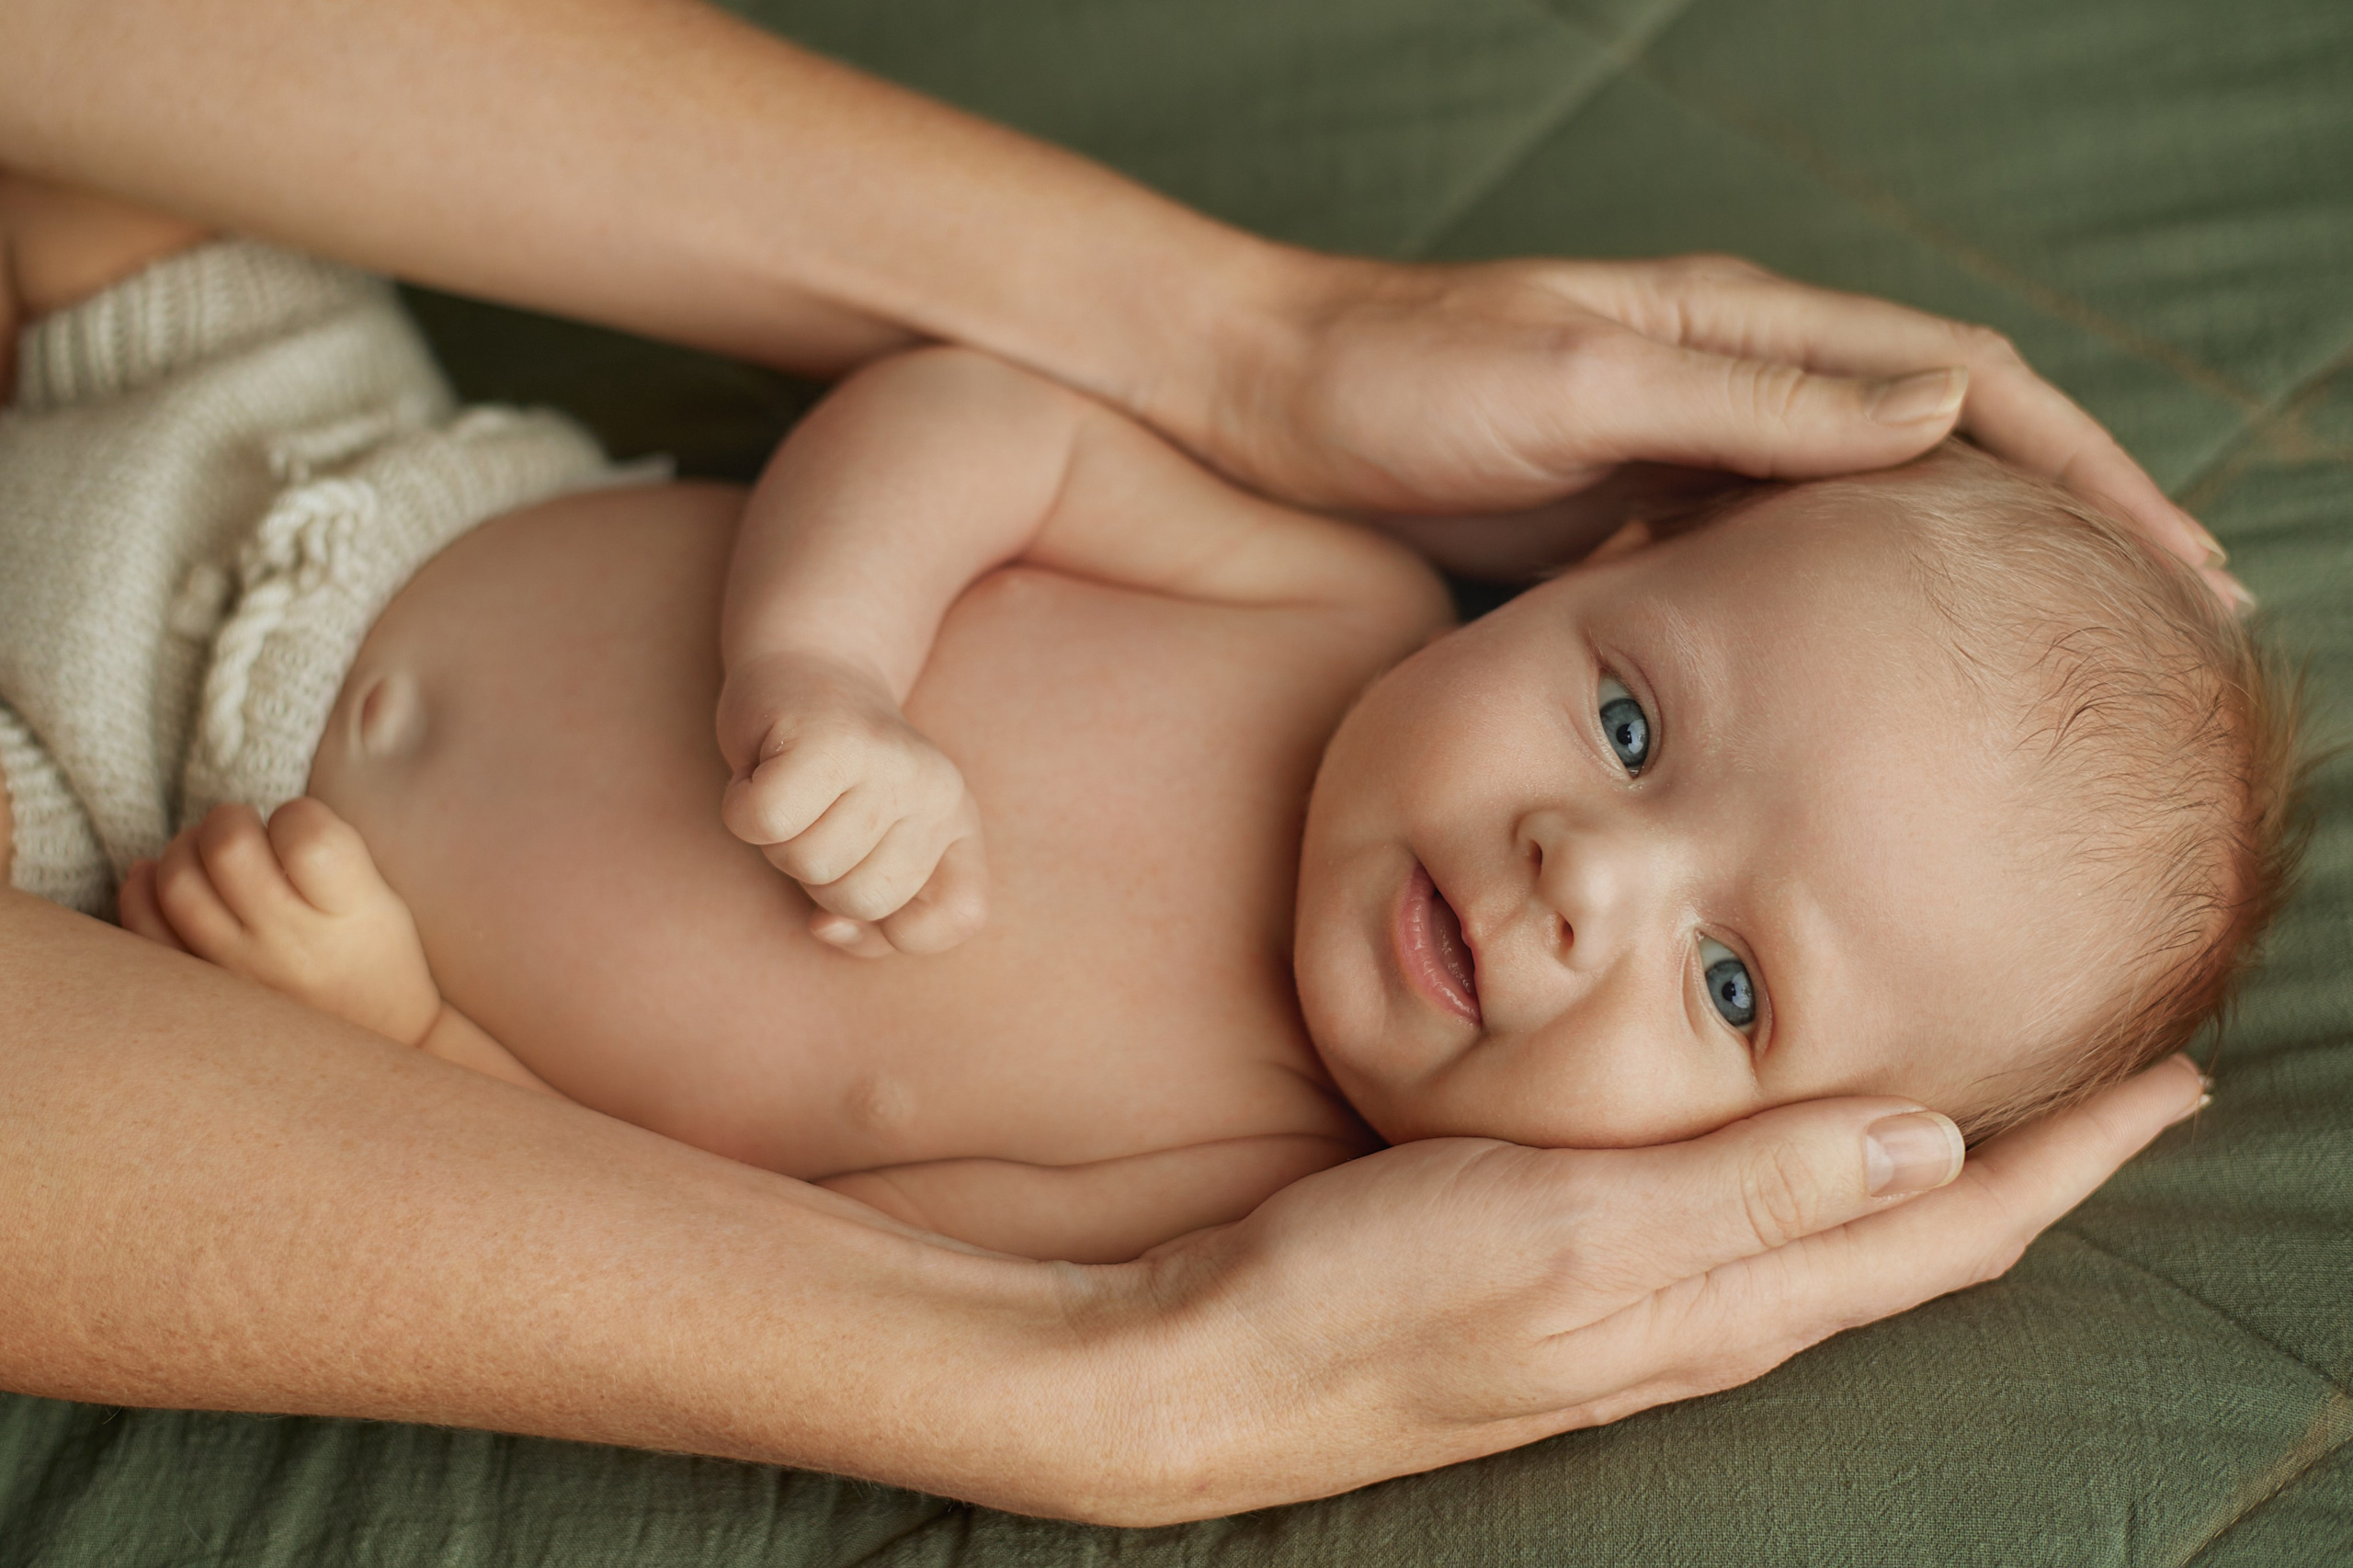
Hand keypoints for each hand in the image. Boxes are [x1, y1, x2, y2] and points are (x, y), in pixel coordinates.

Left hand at [116, 798, 441, 1045]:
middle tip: (246, 829)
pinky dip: (141, 890)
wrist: (373, 1040)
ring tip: (208, 853)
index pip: (306, 838)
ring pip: (177, 883)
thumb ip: (329, 850)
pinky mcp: (201, 991)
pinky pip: (144, 931)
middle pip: (228, 849)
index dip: (297, 815)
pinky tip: (160, 877)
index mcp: (347, 916)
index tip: (303, 829)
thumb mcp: (383, 899)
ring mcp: (237, 972)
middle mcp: (288, 945)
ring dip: (185, 848)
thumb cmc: (376, 955)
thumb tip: (247, 819)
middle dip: (229, 819)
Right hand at [717, 650, 987, 956]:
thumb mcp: (865, 857)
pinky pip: (765, 822)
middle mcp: (938, 788)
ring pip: (808, 862)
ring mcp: (888, 760)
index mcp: (958, 821)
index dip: (894, 929)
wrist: (805, 669)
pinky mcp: (828, 736)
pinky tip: (763, 771)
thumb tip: (827, 927)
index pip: (958, 915)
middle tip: (817, 818)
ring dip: (778, 840)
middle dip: (818, 876)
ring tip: (794, 790)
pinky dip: (742, 807)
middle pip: (863, 899)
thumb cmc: (829, 783)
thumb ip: (867, 922)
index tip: (855, 883)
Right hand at [1075, 1056, 2204, 1524]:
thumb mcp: (1569, 1232)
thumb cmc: (1374, 1296)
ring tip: (2005, 1100)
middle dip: (2039, 1163)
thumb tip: (1934, 1144)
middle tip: (2125, 1078)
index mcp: (1725, 1301)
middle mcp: (1707, 1315)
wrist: (1217, 1371)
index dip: (2073, 1156)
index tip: (2172, 1079)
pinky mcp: (1577, 1283)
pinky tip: (1800, 1139)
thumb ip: (1747, 1191)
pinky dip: (1823, 1173)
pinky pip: (1751, 1230)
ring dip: (1942, 1170)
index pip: (1952, 1229)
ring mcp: (1643, 1308)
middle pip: (1922, 1240)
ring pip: (1842, 1237)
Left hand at [1205, 254, 2244, 607]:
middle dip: (2051, 539)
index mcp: (1747, 330)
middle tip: (2150, 647)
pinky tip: (1870, 701)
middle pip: (1941, 459)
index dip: (2084, 472)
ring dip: (1957, 595)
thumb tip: (1948, 407)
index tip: (2173, 564)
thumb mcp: (1579, 382)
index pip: (1969, 385)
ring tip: (2043, 688)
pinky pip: (1768, 579)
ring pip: (1863, 528)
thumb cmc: (1404, 377)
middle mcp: (1734, 388)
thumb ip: (1749, 397)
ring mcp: (1683, 460)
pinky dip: (1840, 630)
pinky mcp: (1626, 525)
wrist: (1269, 401)